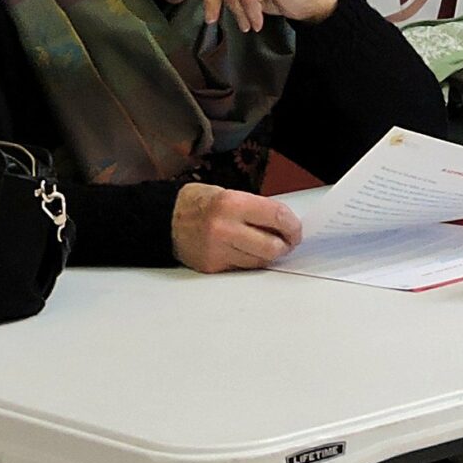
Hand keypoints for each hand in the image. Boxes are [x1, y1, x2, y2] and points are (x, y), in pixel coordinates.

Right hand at [171, 183, 302, 272]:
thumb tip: (287, 226)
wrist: (165, 219)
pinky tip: (248, 250)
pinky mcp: (211, 266)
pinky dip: (251, 260)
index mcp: (232, 204)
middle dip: (286, 245)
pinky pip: (243, 268)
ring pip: (260, 261)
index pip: (277, 217)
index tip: (296, 229)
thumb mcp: (232, 195)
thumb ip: (259, 210)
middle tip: (288, 241)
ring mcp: (217, 250)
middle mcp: (224, 229)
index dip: (293, 226)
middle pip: (272, 247)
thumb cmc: (201, 203)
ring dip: (270, 254)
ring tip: (268, 244)